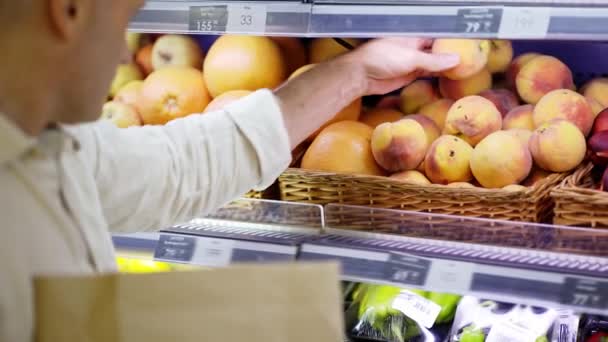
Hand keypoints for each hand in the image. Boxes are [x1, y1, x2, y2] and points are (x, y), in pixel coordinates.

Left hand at [341, 38, 459, 94]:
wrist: (362, 75)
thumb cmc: (380, 58)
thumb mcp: (411, 58)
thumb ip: (433, 60)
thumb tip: (454, 59)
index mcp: (414, 36)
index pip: (438, 36)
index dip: (451, 41)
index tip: (466, 45)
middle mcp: (414, 47)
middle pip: (437, 50)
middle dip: (450, 54)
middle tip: (469, 57)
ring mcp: (412, 61)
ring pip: (433, 62)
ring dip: (445, 65)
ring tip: (463, 66)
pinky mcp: (409, 74)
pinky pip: (427, 73)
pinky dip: (437, 74)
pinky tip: (448, 74)